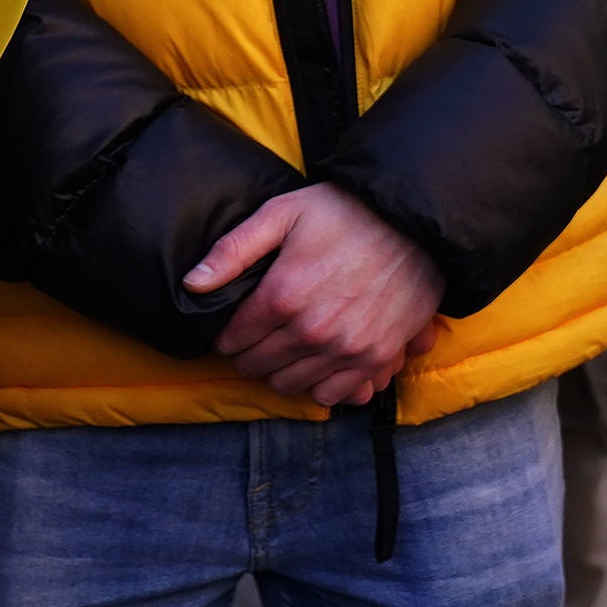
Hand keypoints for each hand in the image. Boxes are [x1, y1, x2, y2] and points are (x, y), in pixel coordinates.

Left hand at [182, 183, 446, 406]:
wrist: (414, 221)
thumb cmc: (345, 212)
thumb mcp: (283, 213)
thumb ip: (233, 249)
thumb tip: (192, 283)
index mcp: (282, 295)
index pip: (233, 340)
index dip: (227, 334)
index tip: (234, 326)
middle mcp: (312, 330)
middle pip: (257, 365)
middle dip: (249, 353)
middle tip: (257, 337)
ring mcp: (346, 348)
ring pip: (290, 384)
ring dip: (281, 370)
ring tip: (286, 348)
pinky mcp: (375, 358)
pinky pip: (332, 395)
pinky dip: (320, 384)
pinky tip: (319, 361)